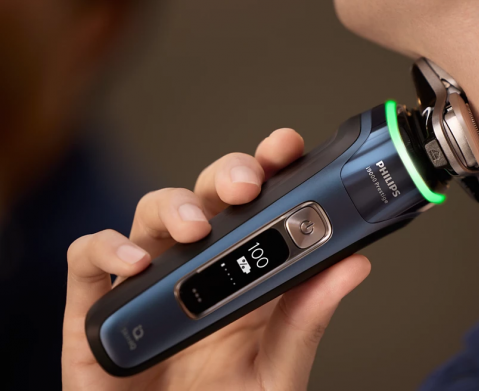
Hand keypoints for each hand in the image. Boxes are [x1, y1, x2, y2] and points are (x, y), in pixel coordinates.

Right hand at [62, 129, 371, 390]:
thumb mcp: (278, 368)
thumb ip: (308, 319)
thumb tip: (353, 264)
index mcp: (248, 274)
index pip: (260, 201)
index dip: (270, 165)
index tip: (286, 147)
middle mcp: (198, 267)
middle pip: (208, 194)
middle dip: (228, 174)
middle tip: (247, 184)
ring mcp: (149, 282)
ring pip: (152, 211)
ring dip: (174, 206)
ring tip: (195, 229)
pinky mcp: (98, 308)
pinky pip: (88, 256)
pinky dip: (107, 249)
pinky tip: (135, 264)